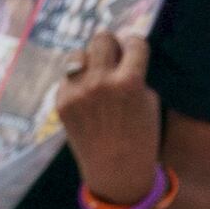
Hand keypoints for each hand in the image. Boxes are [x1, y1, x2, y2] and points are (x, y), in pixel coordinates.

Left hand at [54, 27, 162, 205]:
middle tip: (113, 56)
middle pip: (101, 39)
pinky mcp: (60, 103)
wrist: (116, 169)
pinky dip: (77, 82)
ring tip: (96, 75)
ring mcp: (76, 92)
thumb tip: (121, 54)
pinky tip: (86, 96)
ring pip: (78, 55)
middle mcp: (100, 82)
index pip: (133, 42)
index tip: (135, 50)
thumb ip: (135, 74)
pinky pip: (67, 79)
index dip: (136, 45)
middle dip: (110, 44)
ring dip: (89, 61)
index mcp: (129, 81)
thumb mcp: (148, 100)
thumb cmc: (141, 135)